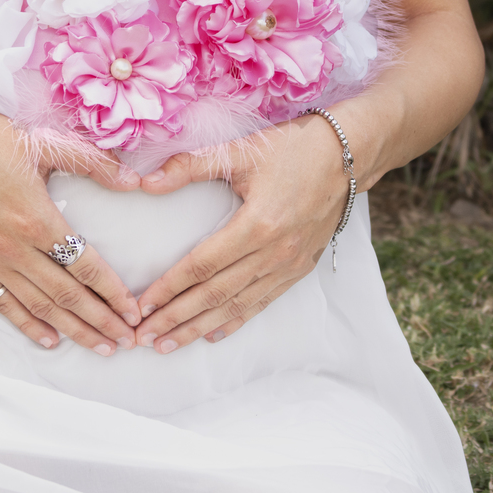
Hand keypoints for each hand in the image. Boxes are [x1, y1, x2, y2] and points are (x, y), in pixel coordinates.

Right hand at [0, 105, 142, 354]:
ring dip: (73, 330)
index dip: (114, 293)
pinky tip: (49, 340)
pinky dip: (28, 325)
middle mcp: (15, 248)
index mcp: (38, 219)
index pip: (86, 266)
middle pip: (67, 295)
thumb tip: (133, 179)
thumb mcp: (40, 142)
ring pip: (39, 306)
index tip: (134, 312)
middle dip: (101, 321)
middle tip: (127, 342)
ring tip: (99, 347)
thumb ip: (91, 162)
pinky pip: (2, 304)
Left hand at [131, 113, 350, 352]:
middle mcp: (274, 252)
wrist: (350, 156)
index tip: (141, 306)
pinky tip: (212, 335)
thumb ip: (190, 166)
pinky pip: (262, 302)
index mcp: (257, 224)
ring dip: (199, 327)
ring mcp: (290, 264)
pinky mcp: (300, 268)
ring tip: (168, 345)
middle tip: (143, 338)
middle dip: (176, 318)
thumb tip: (147, 181)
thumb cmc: (294, 148)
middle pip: (215, 294)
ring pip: (236, 305)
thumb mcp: (241, 151)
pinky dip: (235, 321)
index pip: (202, 266)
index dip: (169, 288)